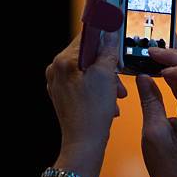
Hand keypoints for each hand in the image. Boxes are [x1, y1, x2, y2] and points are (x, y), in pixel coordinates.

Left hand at [45, 32, 126, 176]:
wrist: (84, 142)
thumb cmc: (93, 112)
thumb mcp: (106, 76)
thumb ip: (108, 52)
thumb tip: (110, 35)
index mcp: (63, 61)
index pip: (86, 36)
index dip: (105, 36)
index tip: (116, 36)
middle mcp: (56, 70)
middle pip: (88, 55)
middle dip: (108, 64)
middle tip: (120, 73)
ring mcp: (59, 84)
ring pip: (88, 71)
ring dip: (106, 79)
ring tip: (117, 93)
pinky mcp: (64, 96)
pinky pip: (85, 84)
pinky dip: (99, 89)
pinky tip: (109, 101)